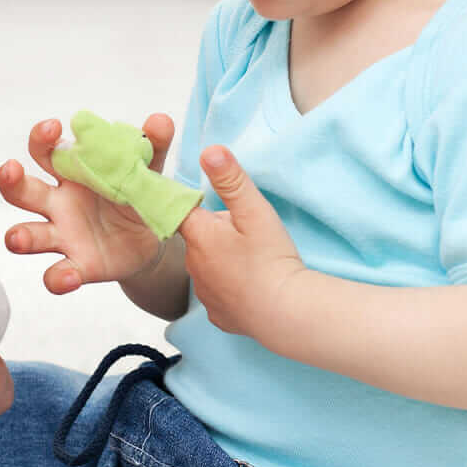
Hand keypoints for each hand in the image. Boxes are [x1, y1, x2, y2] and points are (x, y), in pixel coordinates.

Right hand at [0, 114, 173, 293]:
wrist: (153, 238)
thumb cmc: (137, 194)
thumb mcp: (148, 170)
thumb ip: (153, 146)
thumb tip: (160, 120)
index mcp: (71, 173)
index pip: (44, 151)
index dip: (41, 138)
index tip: (51, 128)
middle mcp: (58, 203)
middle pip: (22, 190)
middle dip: (10, 180)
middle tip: (10, 169)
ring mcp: (63, 235)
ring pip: (28, 233)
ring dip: (19, 235)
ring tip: (19, 237)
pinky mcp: (77, 266)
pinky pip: (57, 274)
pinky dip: (58, 277)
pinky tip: (68, 276)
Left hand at [178, 146, 306, 338]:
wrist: (286, 313)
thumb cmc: (271, 259)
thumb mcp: (254, 212)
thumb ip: (231, 180)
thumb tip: (209, 151)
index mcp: (198, 235)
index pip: (180, 210)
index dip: (193, 203)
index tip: (205, 200)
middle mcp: (193, 265)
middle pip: (198, 238)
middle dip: (216, 232)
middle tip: (246, 233)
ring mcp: (205, 292)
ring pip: (208, 265)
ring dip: (223, 259)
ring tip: (251, 259)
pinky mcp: (218, 315)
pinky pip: (219, 293)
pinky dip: (231, 287)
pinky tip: (250, 285)